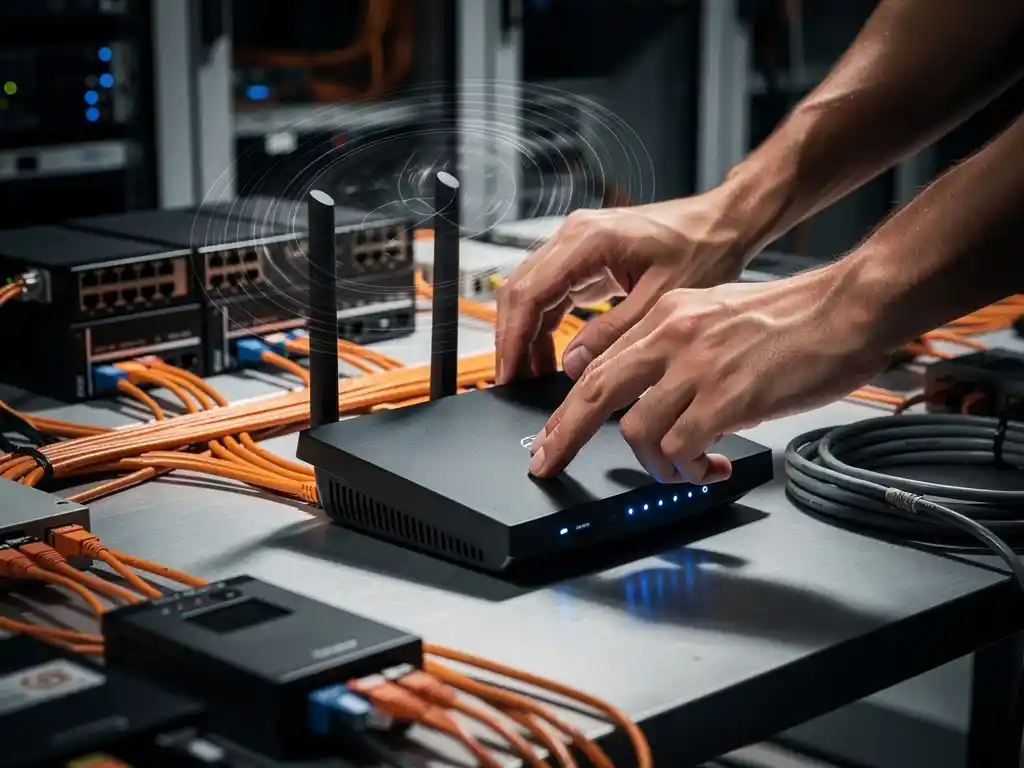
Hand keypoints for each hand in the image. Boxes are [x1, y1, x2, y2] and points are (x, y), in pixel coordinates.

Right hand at [495, 192, 753, 384]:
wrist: (724, 222)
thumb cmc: (703, 247)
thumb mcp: (660, 299)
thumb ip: (612, 332)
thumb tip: (573, 363)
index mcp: (587, 239)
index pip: (529, 293)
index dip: (512, 338)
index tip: (507, 373)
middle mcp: (574, 236)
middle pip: (519, 291)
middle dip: (511, 339)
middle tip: (511, 381)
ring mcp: (576, 244)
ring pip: (530, 293)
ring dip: (525, 334)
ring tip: (530, 375)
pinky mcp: (585, 257)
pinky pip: (551, 293)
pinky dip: (545, 325)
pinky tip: (552, 355)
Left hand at [526, 266, 888, 482]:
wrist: (847, 309)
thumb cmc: (791, 318)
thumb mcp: (716, 317)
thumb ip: (677, 351)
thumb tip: (654, 398)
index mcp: (666, 315)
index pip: (597, 365)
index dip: (566, 408)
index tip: (550, 437)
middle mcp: (673, 335)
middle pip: (595, 393)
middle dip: (564, 437)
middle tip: (549, 466)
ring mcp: (698, 366)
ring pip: (636, 430)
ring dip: (654, 464)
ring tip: (682, 470)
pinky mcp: (728, 396)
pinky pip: (682, 448)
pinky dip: (688, 469)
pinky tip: (711, 468)